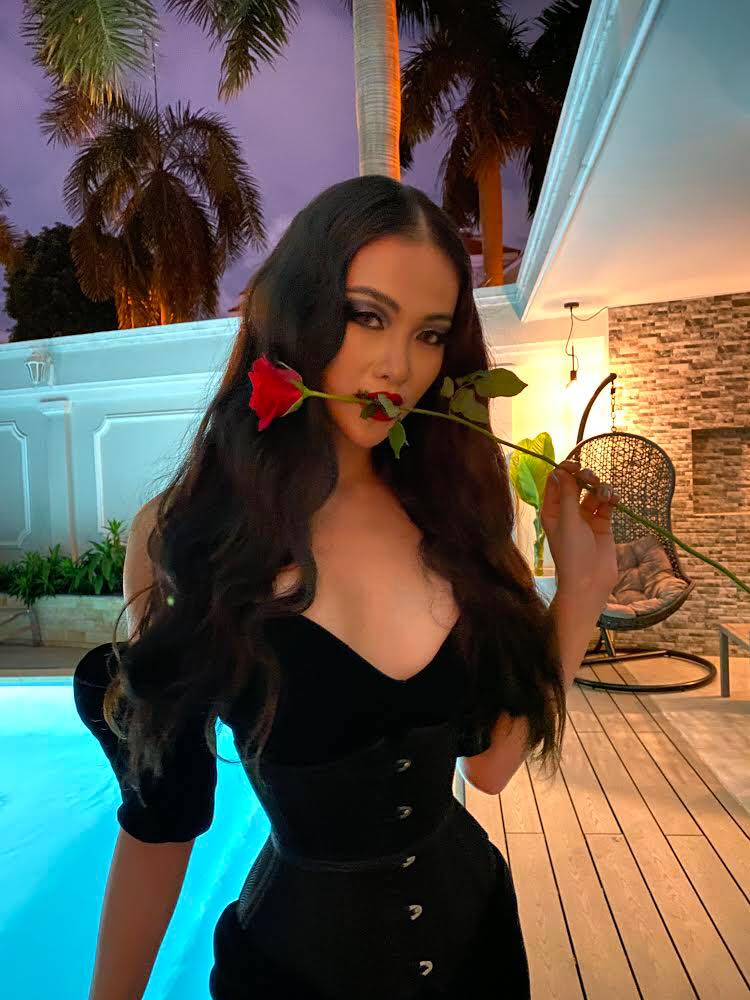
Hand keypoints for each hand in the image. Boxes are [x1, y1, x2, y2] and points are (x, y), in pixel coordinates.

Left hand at [540, 459, 620, 601]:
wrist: (589, 582)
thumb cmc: (572, 553)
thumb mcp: (568, 521)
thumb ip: (566, 494)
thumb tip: (559, 470)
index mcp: (552, 510)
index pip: (556, 482)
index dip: (565, 470)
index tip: (575, 465)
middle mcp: (568, 512)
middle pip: (576, 484)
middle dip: (585, 478)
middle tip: (591, 478)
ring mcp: (585, 518)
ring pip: (593, 493)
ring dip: (600, 488)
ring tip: (606, 495)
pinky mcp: (602, 524)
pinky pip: (607, 504)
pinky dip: (611, 499)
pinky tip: (615, 500)